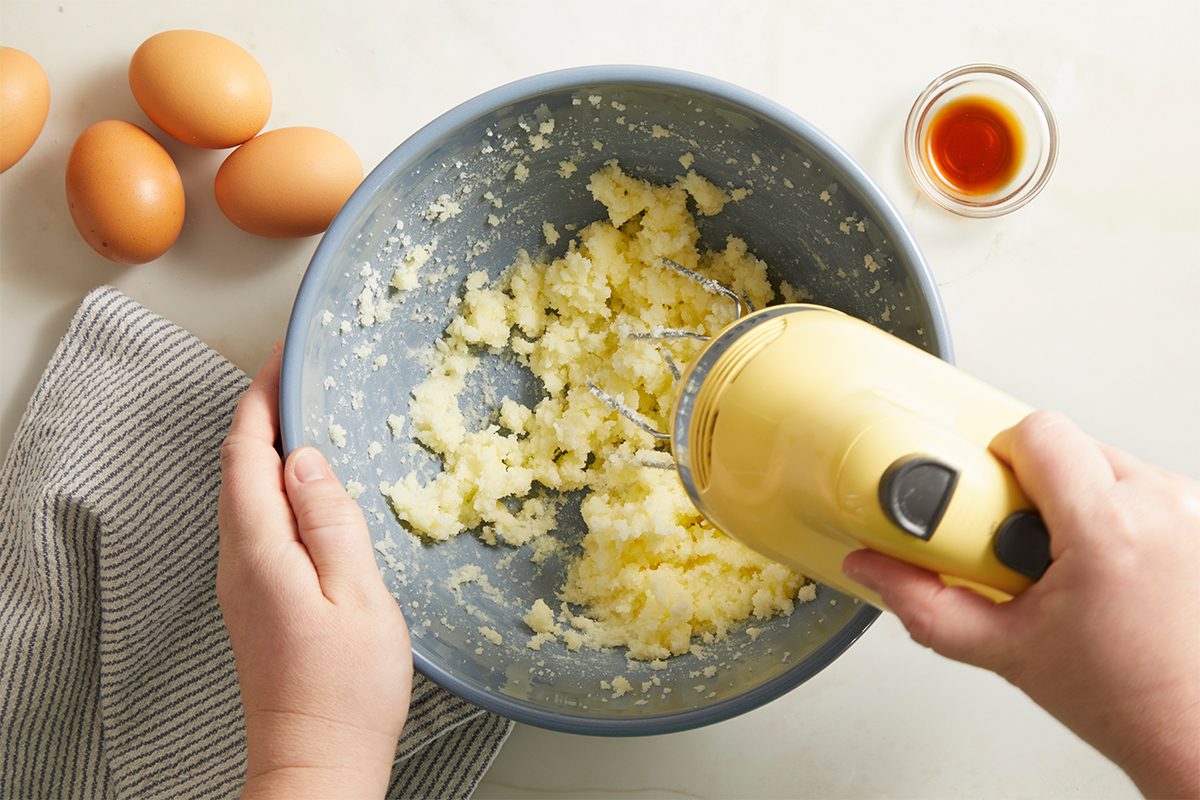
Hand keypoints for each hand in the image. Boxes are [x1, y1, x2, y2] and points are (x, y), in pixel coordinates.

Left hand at [217, 345, 412, 799]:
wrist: (319, 760)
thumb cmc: (348, 688)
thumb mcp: (358, 595)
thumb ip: (331, 521)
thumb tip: (305, 459)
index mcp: (261, 552)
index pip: (246, 453)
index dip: (261, 399)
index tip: (284, 358)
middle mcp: (239, 562)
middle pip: (239, 469)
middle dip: (264, 415)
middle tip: (302, 377)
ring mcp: (244, 583)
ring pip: (248, 496)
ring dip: (272, 450)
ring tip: (312, 419)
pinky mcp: (257, 600)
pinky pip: (259, 523)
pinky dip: (279, 488)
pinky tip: (312, 489)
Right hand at [843, 410, 1199, 798]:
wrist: (1195, 731)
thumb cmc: (1127, 699)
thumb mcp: (1004, 651)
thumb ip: (923, 603)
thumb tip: (872, 566)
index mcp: (1109, 528)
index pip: (1036, 432)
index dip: (994, 460)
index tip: (980, 503)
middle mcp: (1160, 505)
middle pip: (1065, 443)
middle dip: (1027, 487)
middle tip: (1016, 544)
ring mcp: (1187, 509)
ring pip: (1099, 460)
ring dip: (1068, 498)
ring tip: (1060, 559)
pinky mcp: (1198, 516)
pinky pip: (1133, 483)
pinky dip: (1106, 511)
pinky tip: (1097, 562)